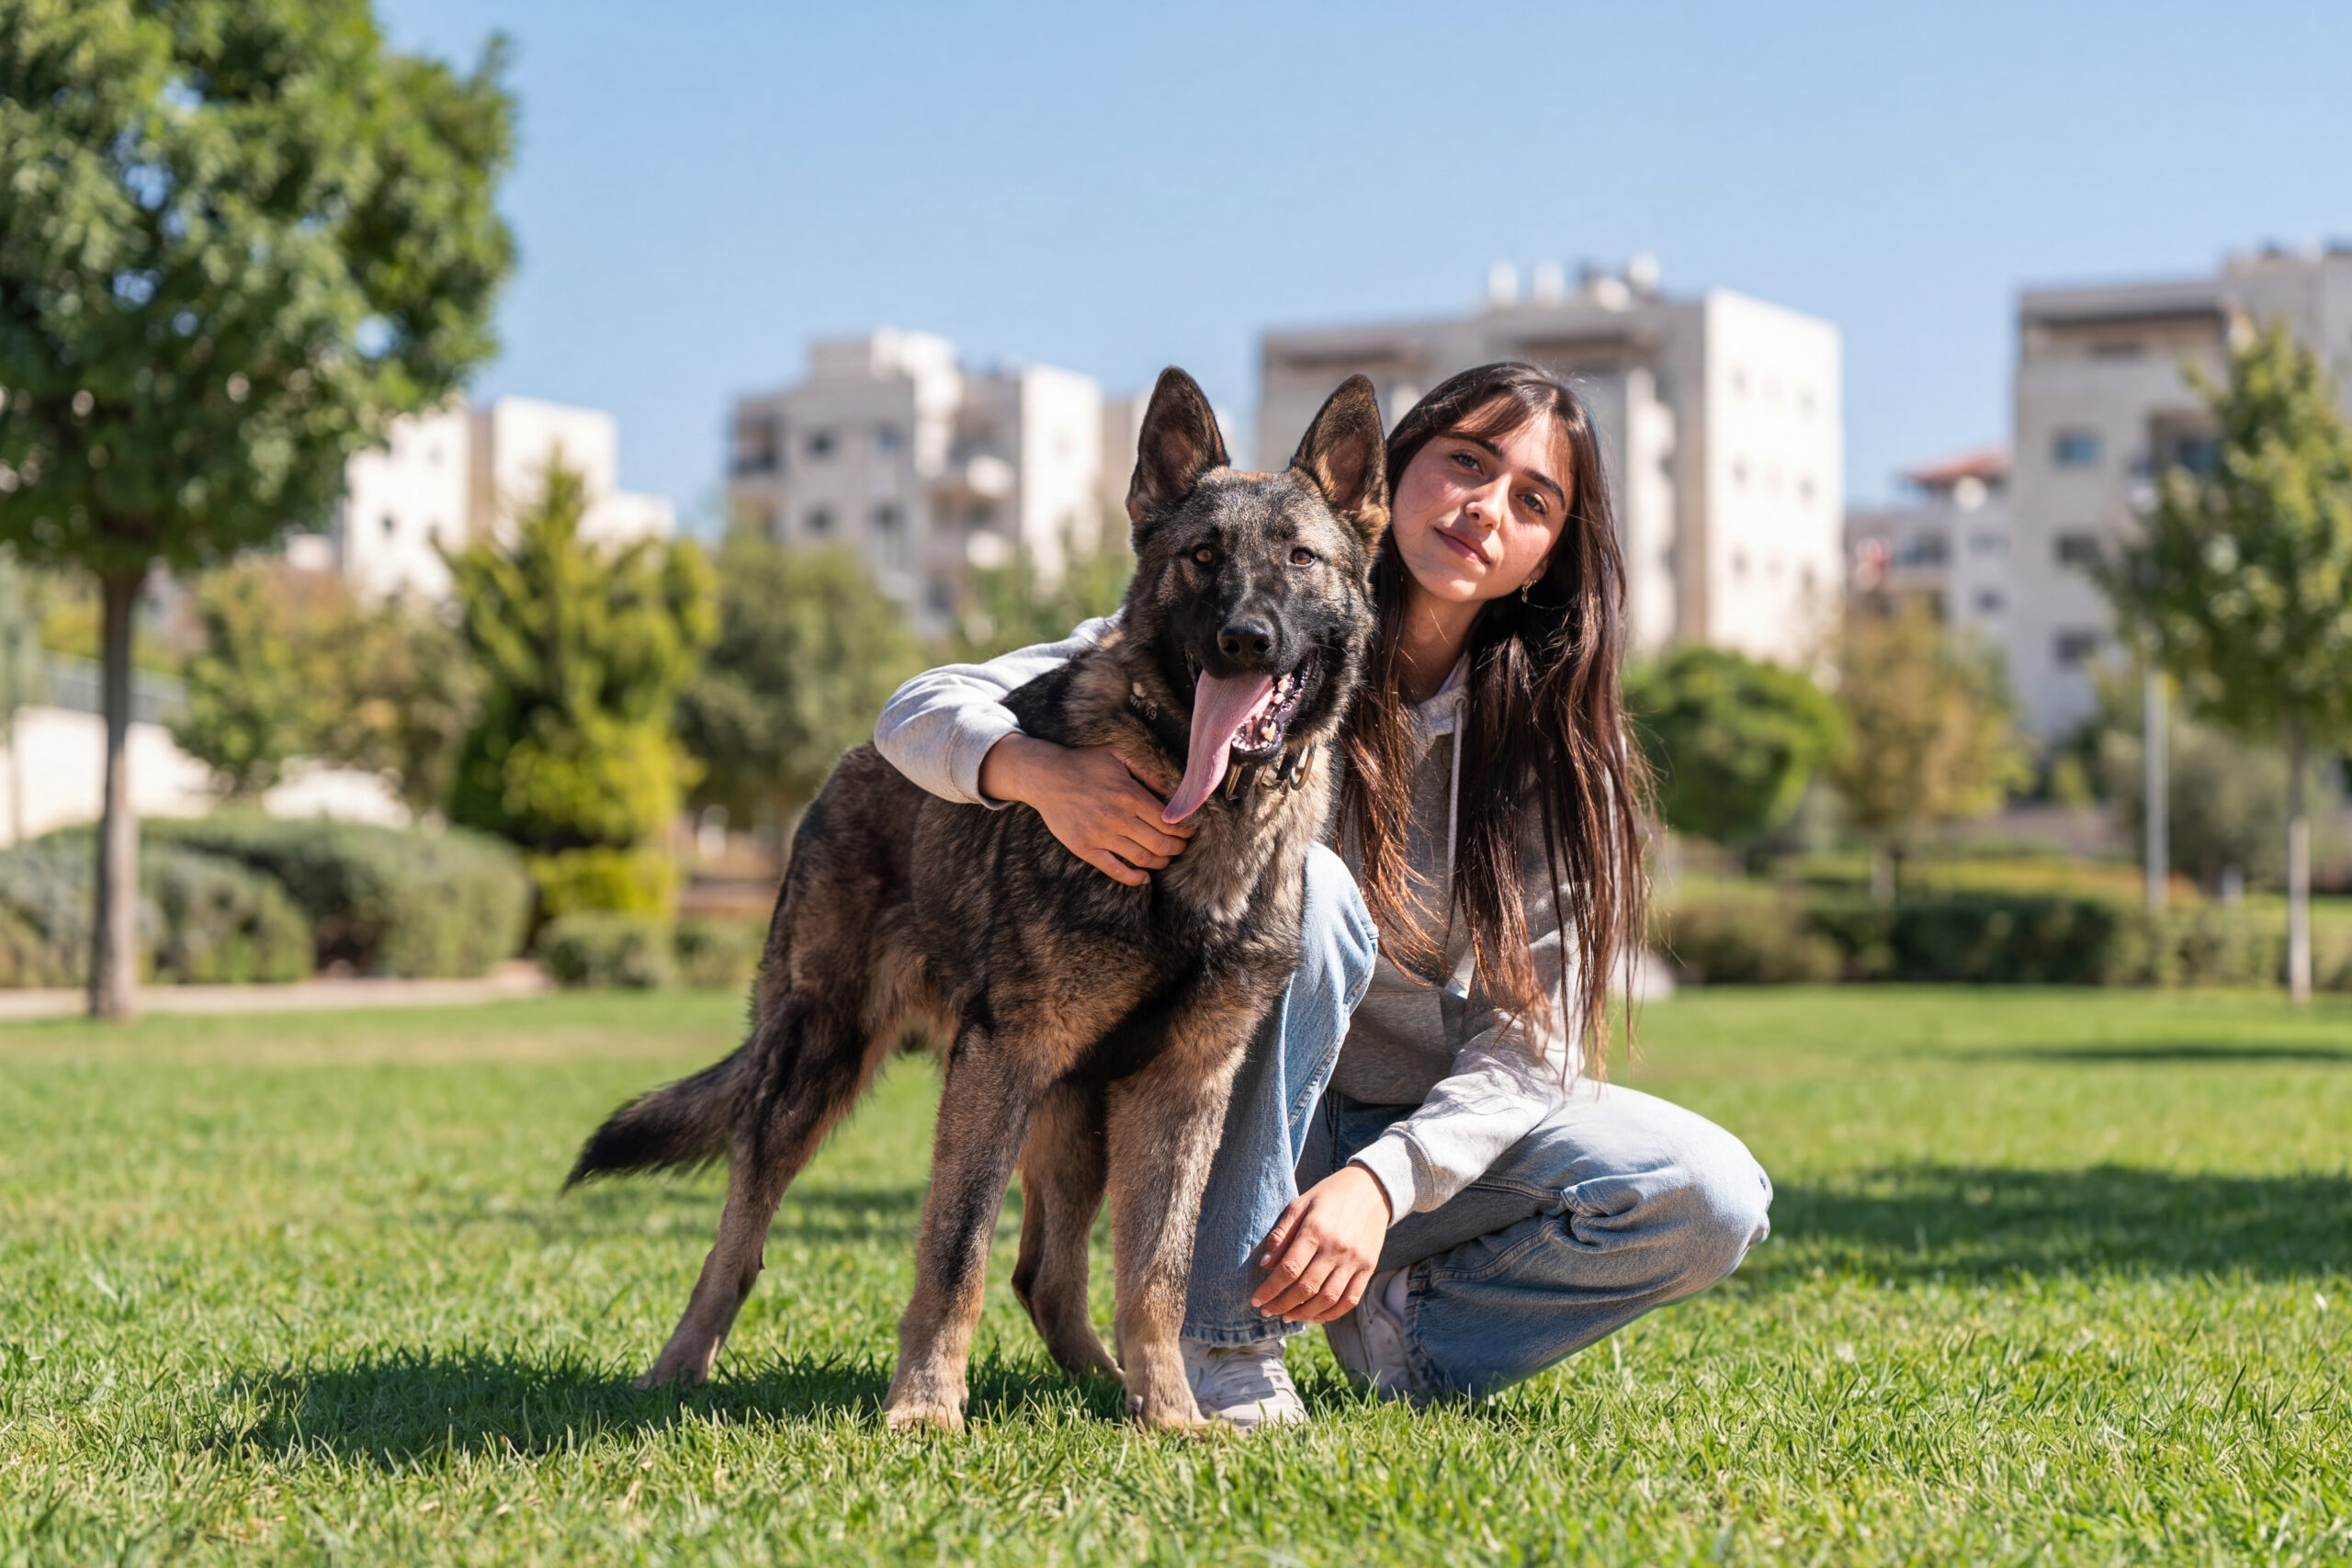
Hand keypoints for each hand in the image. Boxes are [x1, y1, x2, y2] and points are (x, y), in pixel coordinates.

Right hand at [978, 733, 1194, 886]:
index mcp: (1129, 795)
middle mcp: (1117, 818)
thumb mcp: (1118, 754)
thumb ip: (1148, 771)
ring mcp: (1100, 836)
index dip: (1185, 829)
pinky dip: (1133, 878)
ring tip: (1166, 858)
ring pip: (1142, 859)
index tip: (1190, 830)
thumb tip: (1175, 790)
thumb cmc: (1084, 762)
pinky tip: (1144, 878)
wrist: (1044, 776)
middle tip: (1182, 847)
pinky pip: (1114, 870)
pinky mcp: (1084, 848)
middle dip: (1178, 848)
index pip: (1169, 821)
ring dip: (1161, 862)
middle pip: (1161, 843)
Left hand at [1249, 1163, 1392, 1323]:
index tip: (1256, 1300)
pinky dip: (1331, 1313)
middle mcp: (1337, 1248)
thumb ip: (1281, 1234)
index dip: (1270, 1289)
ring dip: (1304, 1314)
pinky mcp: (1369, 1267)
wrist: (1372, 1189)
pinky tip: (1314, 1315)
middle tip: (1267, 1311)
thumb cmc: (1329, 1195)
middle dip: (1282, 1304)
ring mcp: (1355, 1260)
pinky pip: (1350, 1299)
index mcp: (1316, 1229)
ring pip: (1327, 1299)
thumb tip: (1265, 1264)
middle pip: (1306, 1288)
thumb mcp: (1300, 1204)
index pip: (1289, 1269)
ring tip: (1287, 1315)